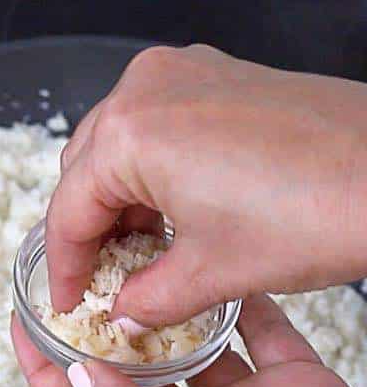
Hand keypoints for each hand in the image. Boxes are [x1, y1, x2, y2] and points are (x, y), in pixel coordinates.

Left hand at [11, 295, 366, 386]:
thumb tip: (78, 372)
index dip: (44, 369)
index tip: (23, 322)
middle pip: (135, 367)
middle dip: (108, 327)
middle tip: (91, 276)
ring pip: (198, 345)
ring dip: (176, 311)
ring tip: (151, 264)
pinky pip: (264, 335)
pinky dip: (247, 305)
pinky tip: (230, 274)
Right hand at [46, 44, 366, 326]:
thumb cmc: (321, 210)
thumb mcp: (216, 272)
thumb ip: (149, 299)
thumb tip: (123, 313)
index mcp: (130, 133)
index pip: (69, 209)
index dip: (65, 267)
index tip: (68, 299)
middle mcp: (145, 89)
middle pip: (84, 169)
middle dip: (89, 228)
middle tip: (101, 281)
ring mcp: (182, 74)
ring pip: (117, 143)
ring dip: (119, 197)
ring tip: (140, 251)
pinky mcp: (217, 75)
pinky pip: (156, 122)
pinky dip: (152, 166)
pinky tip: (173, 210)